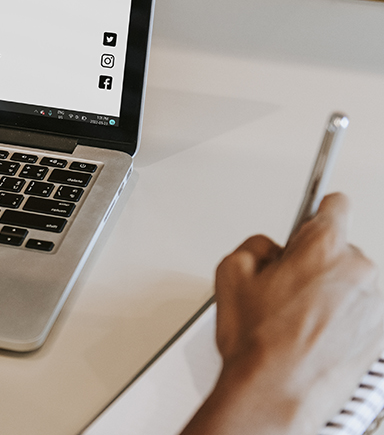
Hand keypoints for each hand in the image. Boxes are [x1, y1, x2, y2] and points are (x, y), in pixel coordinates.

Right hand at [182, 193, 383, 434]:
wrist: (275, 392)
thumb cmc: (259, 342)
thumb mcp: (230, 273)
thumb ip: (255, 246)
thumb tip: (269, 250)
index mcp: (324, 247)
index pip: (335, 206)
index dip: (315, 214)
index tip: (310, 224)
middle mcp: (359, 271)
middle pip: (341, 251)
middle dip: (316, 264)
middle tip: (287, 289)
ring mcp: (374, 305)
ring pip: (351, 285)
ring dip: (332, 295)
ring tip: (298, 321)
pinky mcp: (379, 336)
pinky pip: (360, 316)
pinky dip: (342, 322)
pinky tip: (313, 337)